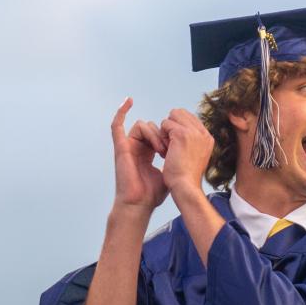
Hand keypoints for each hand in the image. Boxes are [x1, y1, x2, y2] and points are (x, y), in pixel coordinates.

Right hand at [110, 97, 168, 212]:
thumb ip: (175, 161)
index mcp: (147, 152)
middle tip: (170, 150)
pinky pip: (117, 125)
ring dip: (155, 134)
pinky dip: (121, 111)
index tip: (177, 149)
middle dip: (164, 135)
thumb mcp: (169, 173)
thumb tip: (187, 154)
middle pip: (153, 128)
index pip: (159, 134)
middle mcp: (137, 147)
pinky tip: (128, 101)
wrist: (140, 204)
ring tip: (162, 150)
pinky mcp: (120, 147)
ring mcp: (128, 146)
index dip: (170, 136)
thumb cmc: (152, 194)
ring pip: (143, 125)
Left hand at [160, 108, 213, 197]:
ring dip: (166, 130)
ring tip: (167, 148)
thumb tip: (178, 131)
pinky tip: (164, 149)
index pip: (190, 119)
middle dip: (171, 125)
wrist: (186, 187)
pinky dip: (161, 135)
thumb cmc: (186, 178)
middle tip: (169, 144)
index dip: (178, 127)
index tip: (174, 144)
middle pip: (181, 113)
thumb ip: (192, 142)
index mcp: (208, 138)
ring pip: (173, 116)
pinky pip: (165, 124)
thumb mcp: (195, 157)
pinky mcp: (182, 134)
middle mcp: (203, 133)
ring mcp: (194, 132)